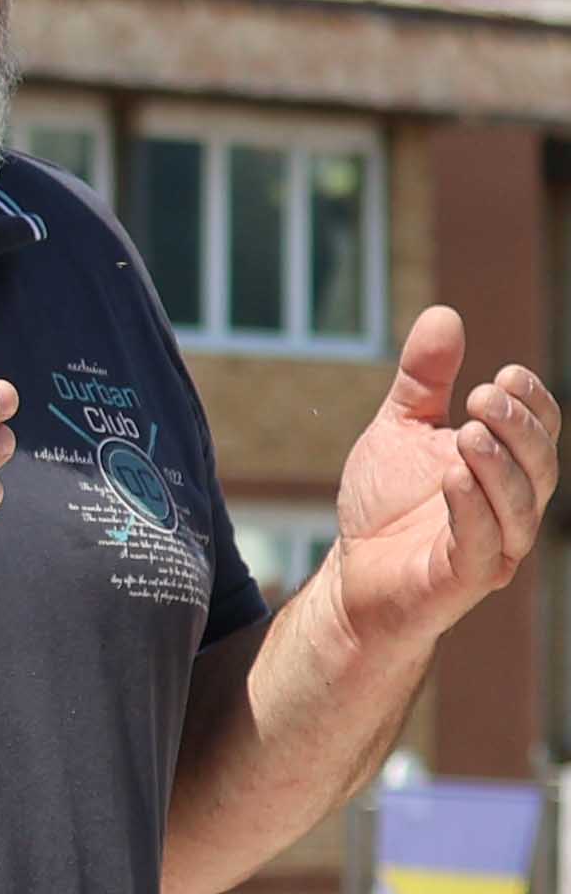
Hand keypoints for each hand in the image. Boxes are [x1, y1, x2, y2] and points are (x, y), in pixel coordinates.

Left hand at [324, 306, 559, 651]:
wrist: (352, 574)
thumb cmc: (386, 504)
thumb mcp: (400, 428)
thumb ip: (423, 380)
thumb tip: (443, 314)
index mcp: (507, 469)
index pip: (540, 431)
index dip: (532, 403)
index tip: (505, 373)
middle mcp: (513, 507)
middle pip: (540, 465)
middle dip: (518, 427)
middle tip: (483, 397)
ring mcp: (495, 547)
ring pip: (519, 505)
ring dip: (498, 465)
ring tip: (469, 433)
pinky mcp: (464, 578)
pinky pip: (482, 545)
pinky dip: (472, 509)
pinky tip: (453, 478)